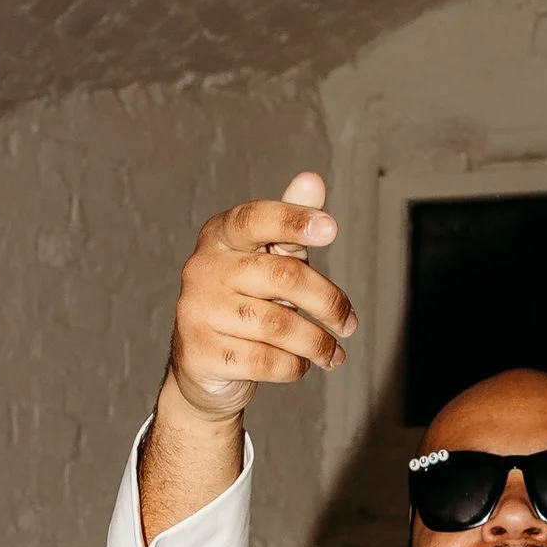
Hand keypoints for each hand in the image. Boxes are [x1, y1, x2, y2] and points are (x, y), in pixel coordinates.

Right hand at [162, 170, 354, 427]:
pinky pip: (263, 360)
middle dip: (327, 303)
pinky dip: (292, 366)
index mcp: (219, 236)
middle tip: (349, 324)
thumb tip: (313, 180)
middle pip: (282, 277)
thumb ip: (290, 227)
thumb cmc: (245, 302)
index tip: (332, 230)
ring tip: (332, 353)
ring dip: (316, 343)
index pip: (256, 219)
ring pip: (277, 325)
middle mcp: (202, 268)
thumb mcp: (268, 261)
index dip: (294, 220)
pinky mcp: (200, 353)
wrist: (203, 366)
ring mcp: (196, 311)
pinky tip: (300, 365)